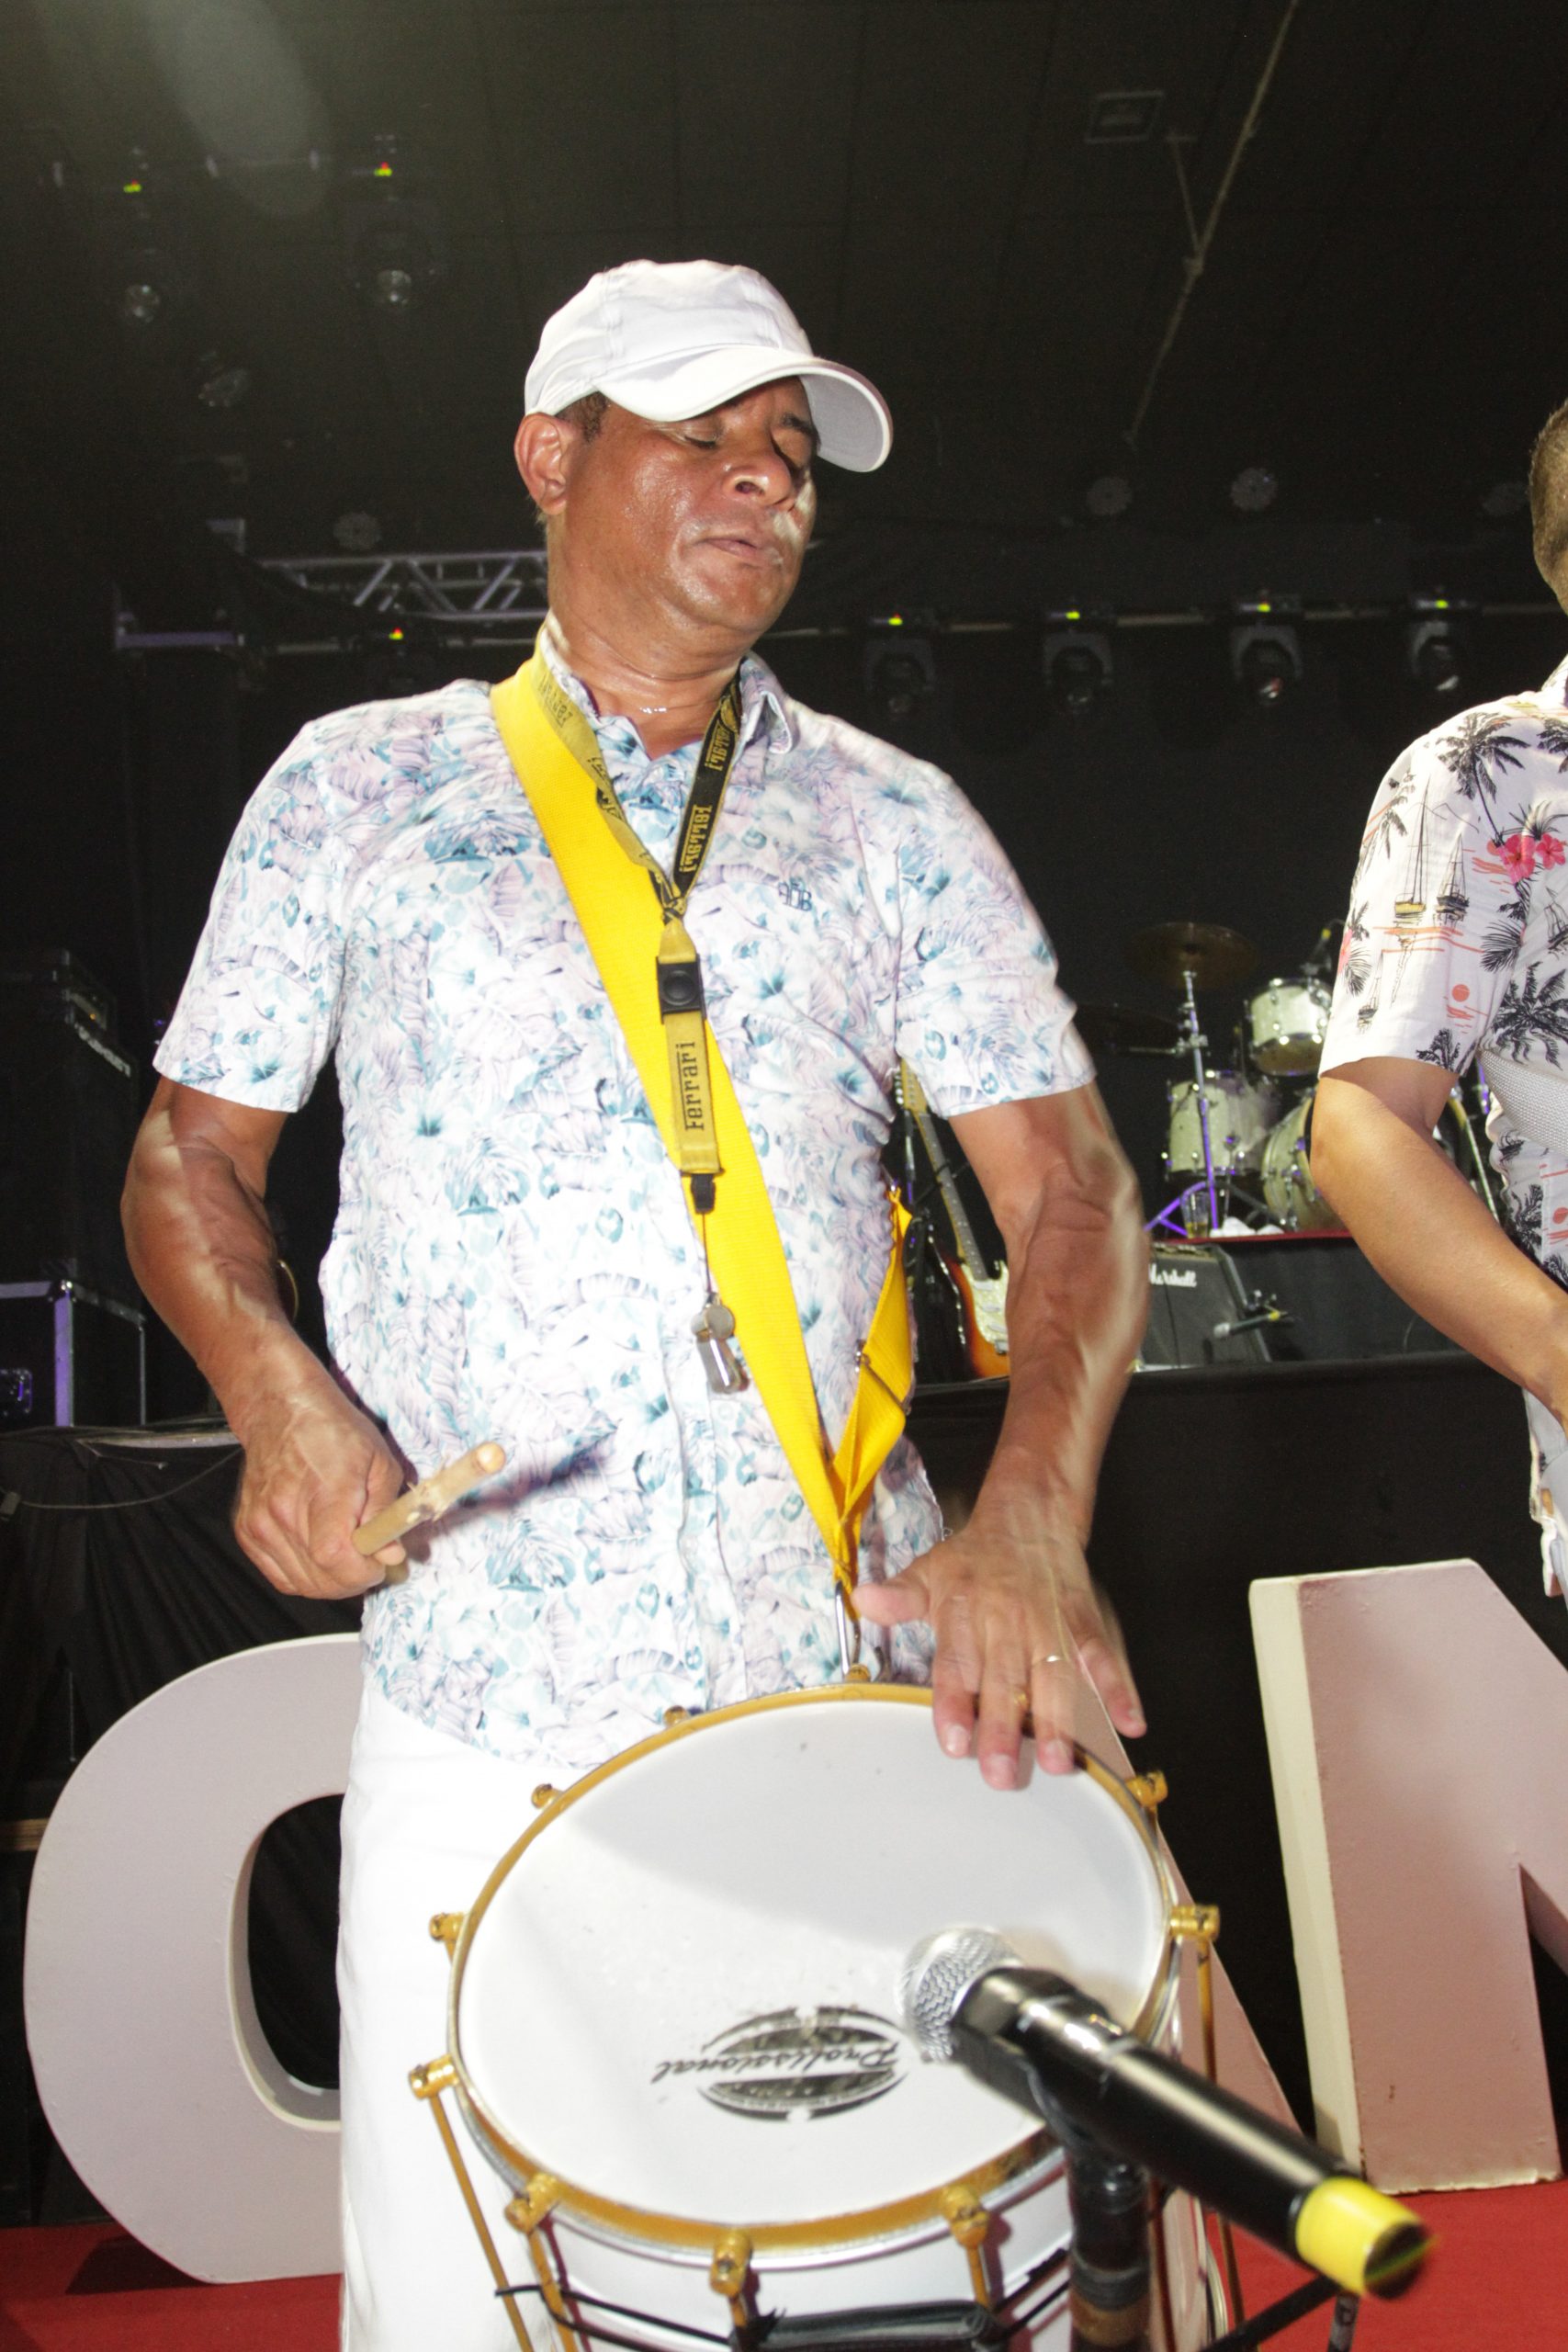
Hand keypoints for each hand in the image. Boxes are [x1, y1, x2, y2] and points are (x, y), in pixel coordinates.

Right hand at [230, 1374, 408, 1598]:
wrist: (280, 1411)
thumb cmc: (332, 1430)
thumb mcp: (379, 1462)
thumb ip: (386, 1513)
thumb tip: (390, 1554)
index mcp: (323, 1492)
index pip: (336, 1558)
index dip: (362, 1572)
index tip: (378, 1562)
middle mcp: (283, 1512)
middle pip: (320, 1580)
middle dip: (353, 1580)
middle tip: (368, 1559)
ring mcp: (260, 1525)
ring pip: (300, 1585)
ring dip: (330, 1581)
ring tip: (346, 1554)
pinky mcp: (246, 1532)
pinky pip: (281, 1576)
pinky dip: (305, 1575)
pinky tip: (319, 1553)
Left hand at [853, 1497, 1144, 1787]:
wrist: (1029, 1515)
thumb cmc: (974, 1558)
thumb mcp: (929, 1571)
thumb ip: (900, 1598)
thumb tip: (863, 1600)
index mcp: (965, 1612)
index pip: (957, 1664)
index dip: (955, 1703)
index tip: (955, 1742)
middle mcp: (1007, 1621)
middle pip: (1005, 1680)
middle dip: (1005, 1729)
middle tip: (1003, 1774)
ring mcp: (1048, 1623)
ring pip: (1054, 1676)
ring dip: (1059, 1719)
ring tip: (1060, 1763)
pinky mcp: (1082, 1624)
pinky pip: (1102, 1658)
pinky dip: (1119, 1689)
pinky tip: (1131, 1723)